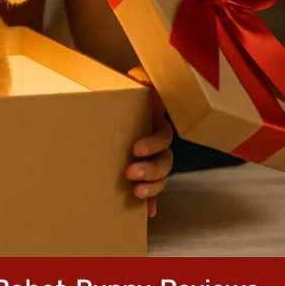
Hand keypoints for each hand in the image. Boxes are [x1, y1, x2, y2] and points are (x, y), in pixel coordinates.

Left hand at [125, 66, 172, 217]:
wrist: (119, 96)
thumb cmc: (124, 90)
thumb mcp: (130, 83)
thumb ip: (138, 79)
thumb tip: (139, 74)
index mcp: (156, 120)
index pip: (163, 135)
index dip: (153, 144)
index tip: (135, 149)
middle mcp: (159, 140)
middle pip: (165, 160)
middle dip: (150, 169)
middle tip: (129, 172)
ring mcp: (154, 156)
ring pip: (162, 176)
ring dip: (152, 186)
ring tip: (135, 192)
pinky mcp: (145, 168)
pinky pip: (153, 188)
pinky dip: (151, 200)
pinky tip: (148, 211)